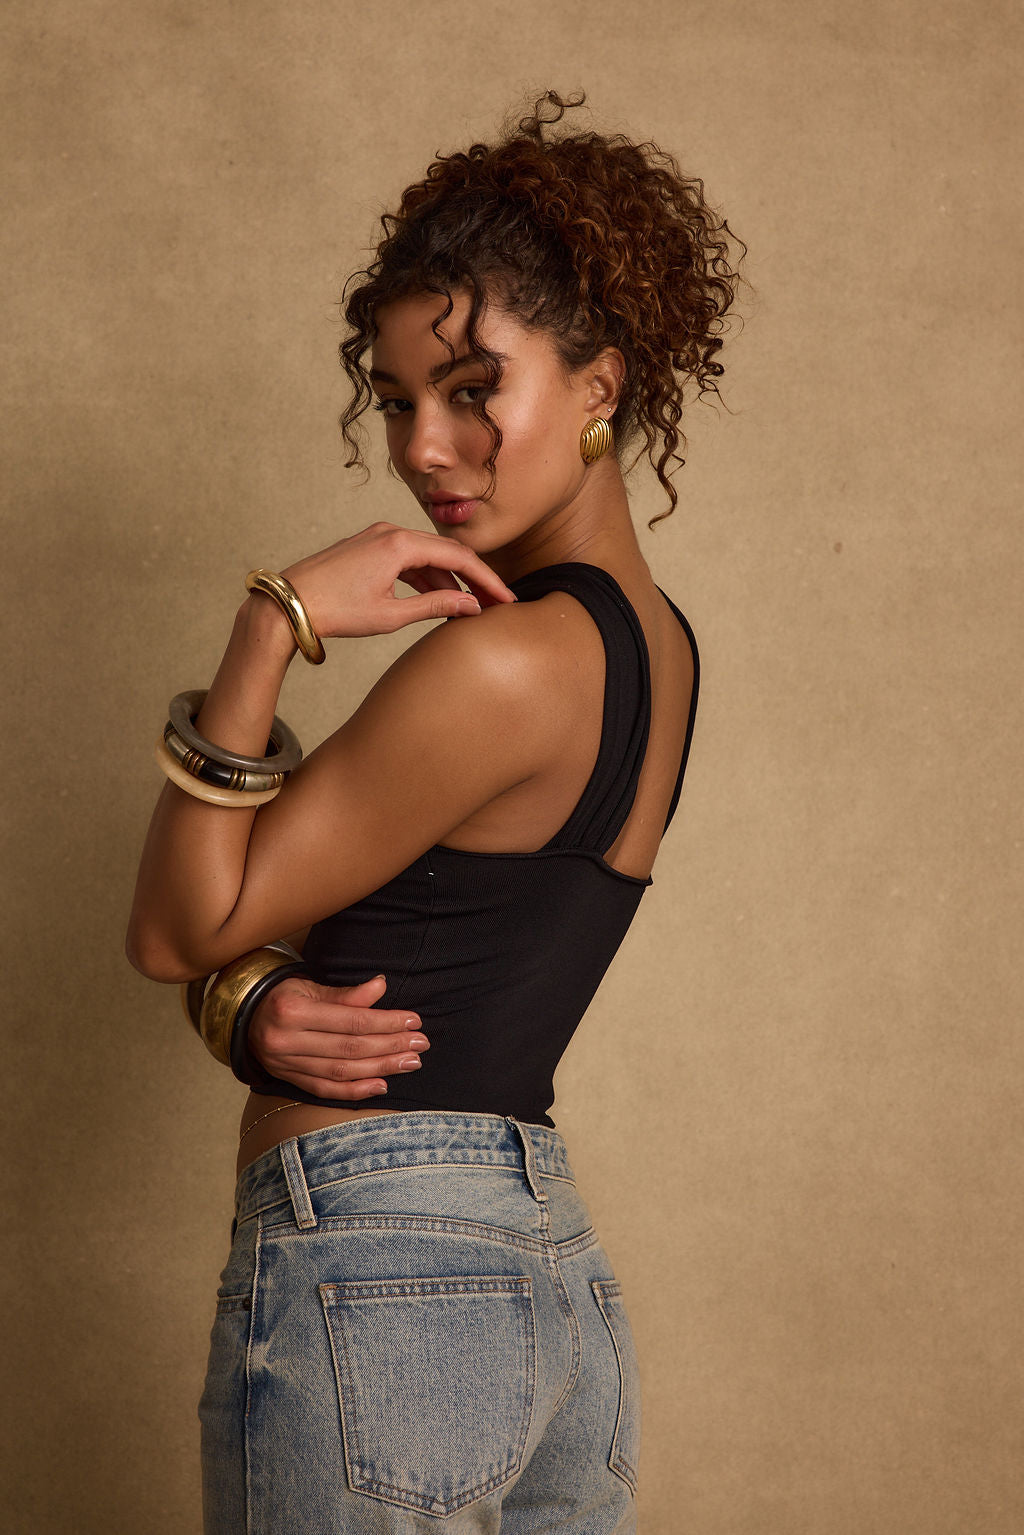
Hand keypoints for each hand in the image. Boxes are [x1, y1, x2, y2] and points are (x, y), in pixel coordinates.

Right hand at [247, 972, 428, 1098]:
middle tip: (420, 1044)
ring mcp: (285, 1065)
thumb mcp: (309, 987)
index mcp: (292, 1011)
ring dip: (381, 1069)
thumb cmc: (282, 996)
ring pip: (342, 1071)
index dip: (386, 1022)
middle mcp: (285, 1041)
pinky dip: (355, 1090)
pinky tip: (382, 1085)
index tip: (414, 1021)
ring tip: (410, 1062)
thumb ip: (345, 994)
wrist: (243, 1017)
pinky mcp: (288, 1080)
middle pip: (349, 1048)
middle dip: (390, 1046)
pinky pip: (326, 1090)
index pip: (351, 1021)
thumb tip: (381, 986)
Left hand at [279, 521, 516, 638]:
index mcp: (400, 545)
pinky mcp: (367, 546)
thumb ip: (435, 607)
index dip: (486, 580)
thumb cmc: (335, 611)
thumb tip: (471, 607)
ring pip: (426, 555)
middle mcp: (391, 532)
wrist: (288, 603)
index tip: (505, 599)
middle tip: (493, 603)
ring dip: (447, 581)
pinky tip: (434, 599)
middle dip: (472, 579)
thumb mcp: (390, 615)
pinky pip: (406, 558)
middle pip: (446, 552)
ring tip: (465, 608)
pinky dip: (424, 577)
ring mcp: (377, 536)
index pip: (459, 558)